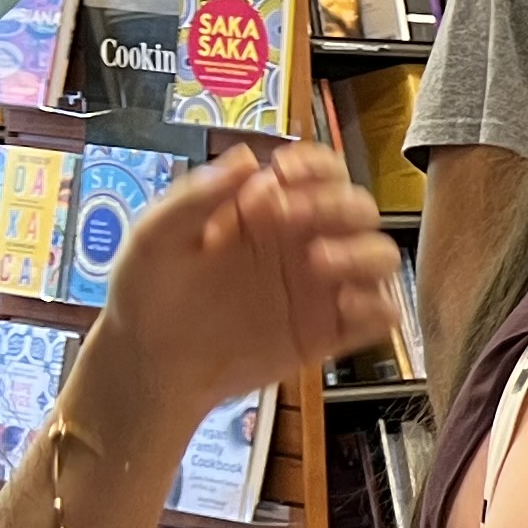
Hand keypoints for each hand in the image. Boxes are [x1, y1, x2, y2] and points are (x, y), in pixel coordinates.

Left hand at [86, 144, 403, 422]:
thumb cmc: (147, 297)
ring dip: (363, 251)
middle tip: (289, 219)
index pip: (319, 172)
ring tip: (319, 262)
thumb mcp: (154, 238)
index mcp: (267, 213)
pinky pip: (381, 315)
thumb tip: (248, 158)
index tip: (284, 175)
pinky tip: (344, 307)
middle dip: (335, 205)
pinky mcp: (329, 333)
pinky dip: (378, 306)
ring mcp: (320, 290)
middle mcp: (302, 245)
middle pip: (359, 208)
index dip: (315, 166)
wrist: (149, 369)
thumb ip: (195, 196)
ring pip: (381, 257)